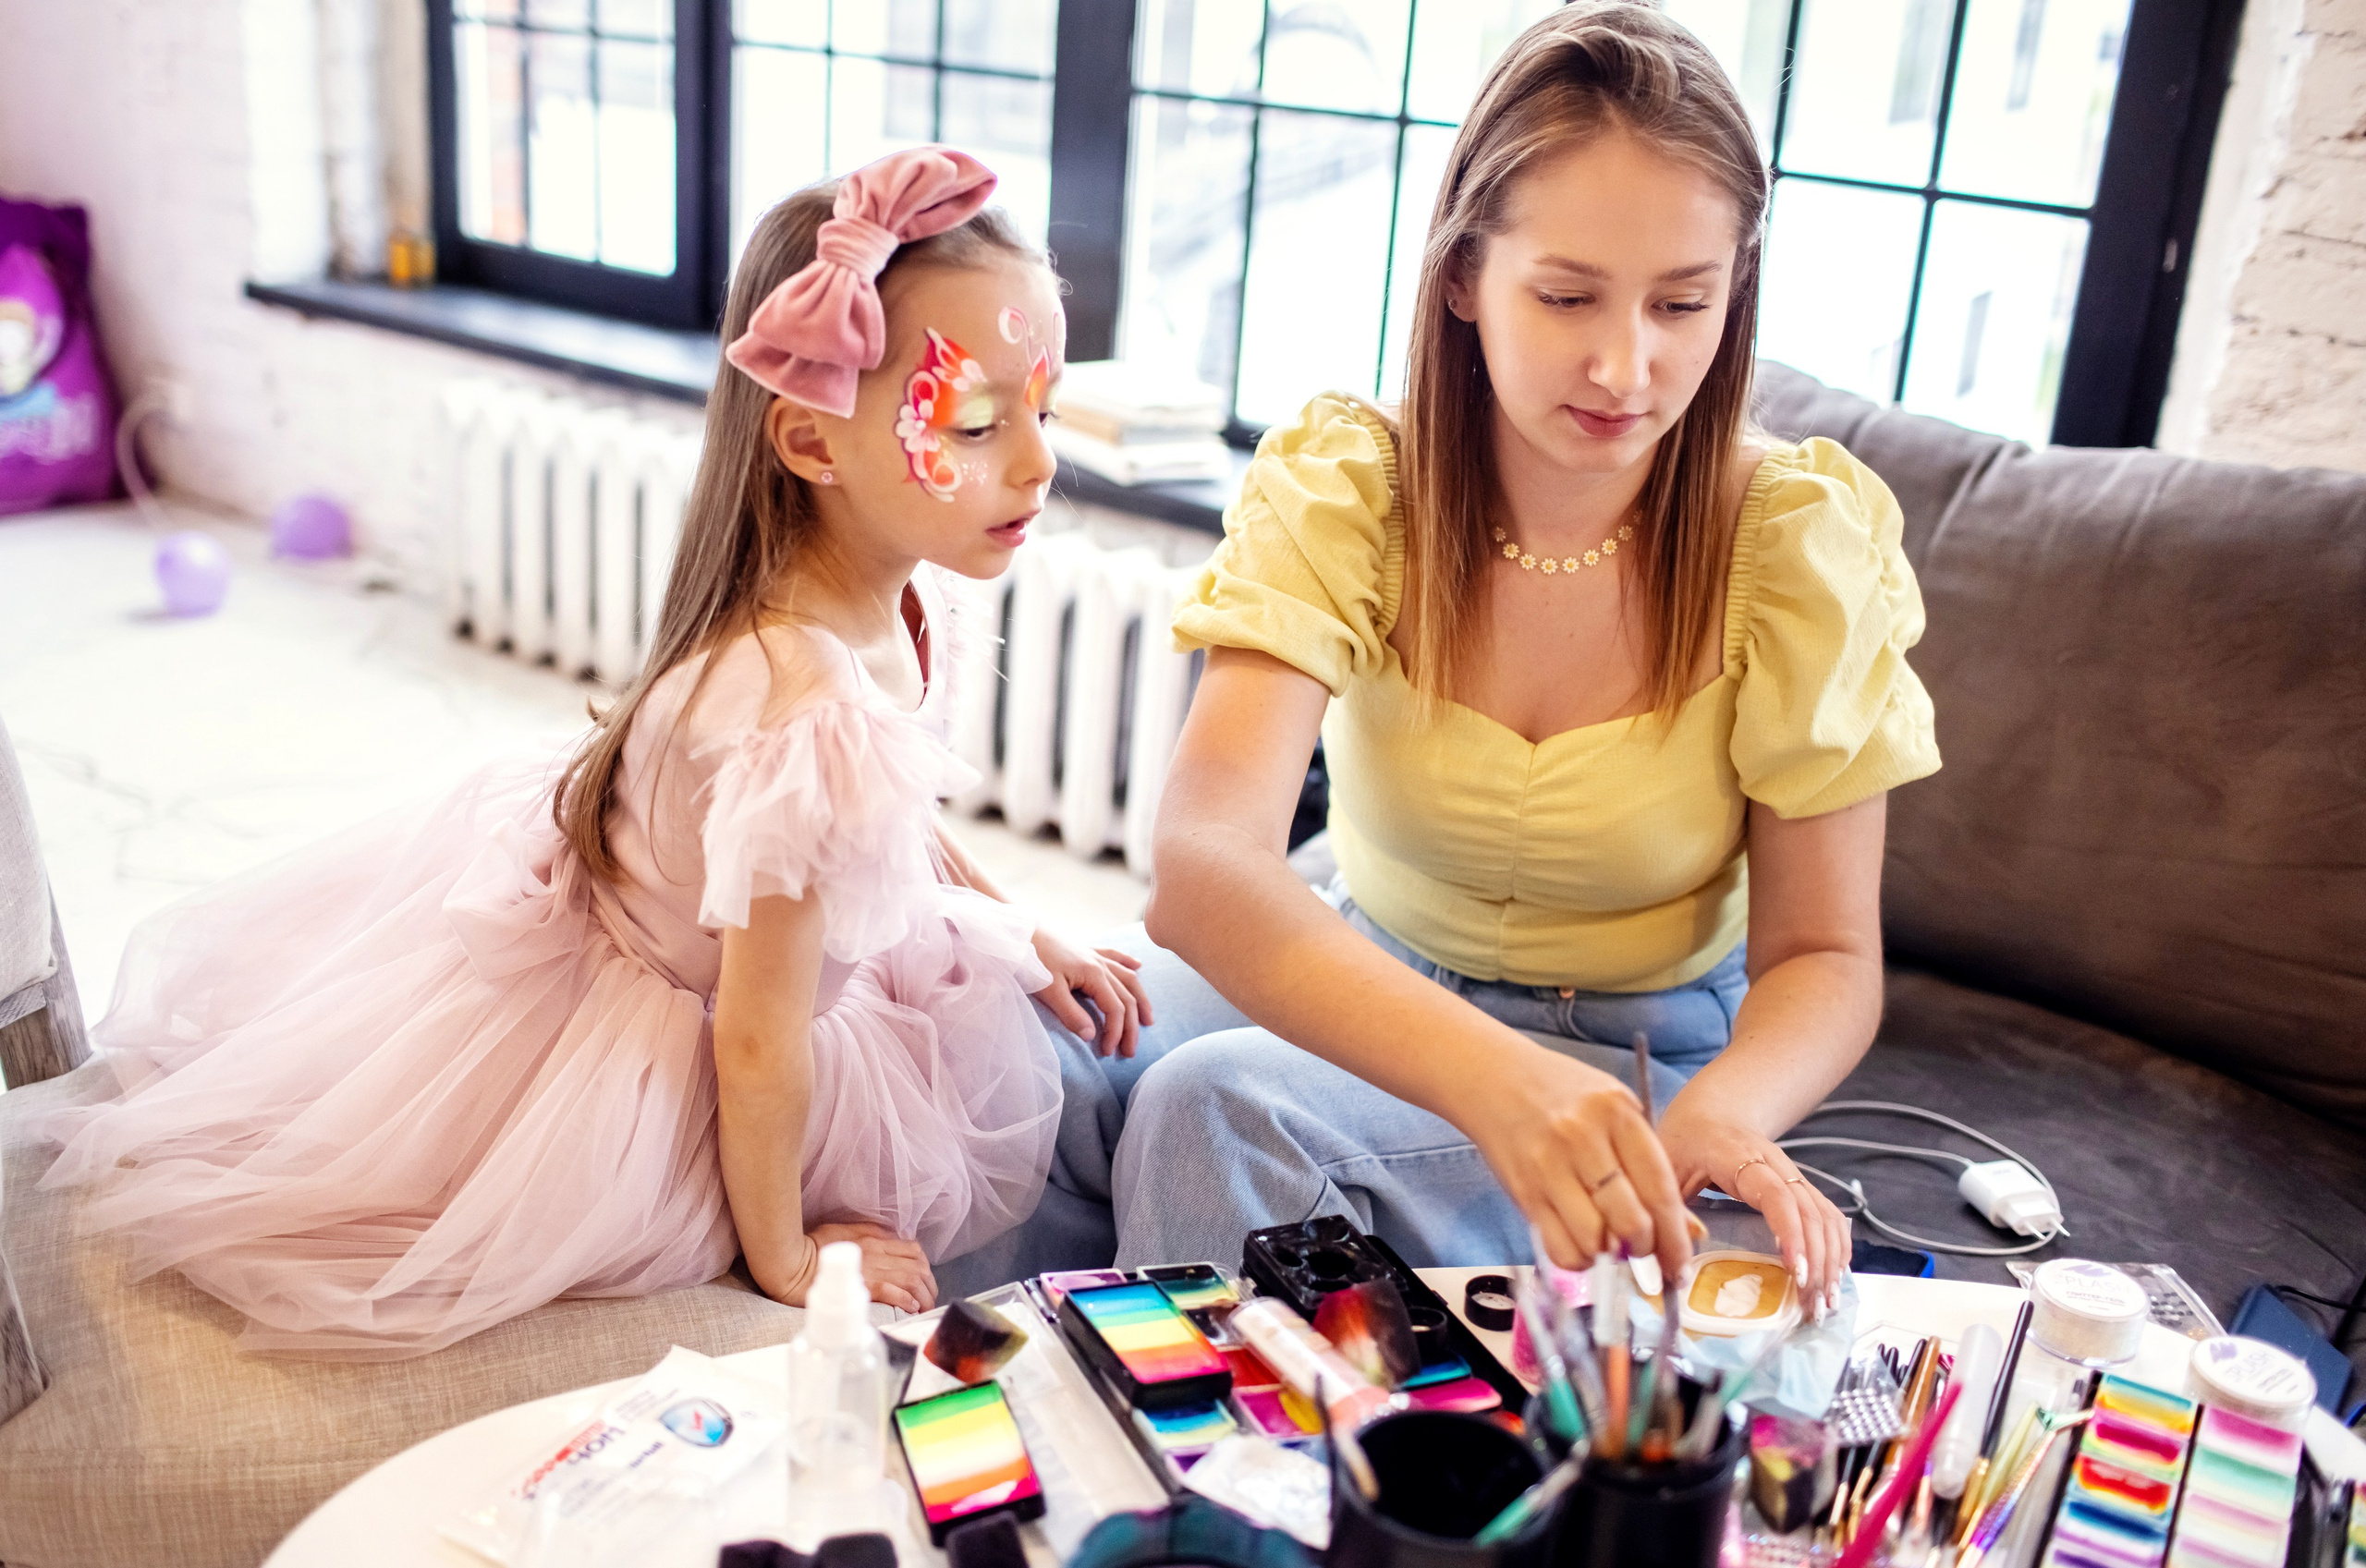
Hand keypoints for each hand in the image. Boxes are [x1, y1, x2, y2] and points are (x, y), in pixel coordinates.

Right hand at [768, 1222, 937, 1314]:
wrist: (792, 1264)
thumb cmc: (811, 1248)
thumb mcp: (842, 1230)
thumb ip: (865, 1233)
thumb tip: (884, 1238)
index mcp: (873, 1238)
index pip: (911, 1248)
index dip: (923, 1264)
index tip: (923, 1277)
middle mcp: (878, 1251)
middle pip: (918, 1264)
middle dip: (929, 1282)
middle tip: (929, 1295)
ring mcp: (873, 1269)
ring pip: (912, 1279)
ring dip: (924, 1294)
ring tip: (924, 1307)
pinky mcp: (865, 1286)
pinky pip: (896, 1292)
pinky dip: (908, 1300)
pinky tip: (912, 1307)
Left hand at [1030, 928, 1153, 1056]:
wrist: (1022, 932)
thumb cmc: (1033, 960)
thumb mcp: (1049, 991)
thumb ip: (1071, 1014)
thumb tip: (1091, 1036)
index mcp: (1094, 975)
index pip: (1115, 1009)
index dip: (1115, 1032)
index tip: (1107, 1052)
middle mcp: (1101, 965)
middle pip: (1127, 998)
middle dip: (1131, 1027)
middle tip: (1130, 1052)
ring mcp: (1096, 956)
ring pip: (1128, 978)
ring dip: (1141, 999)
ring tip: (1149, 1019)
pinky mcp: (1087, 950)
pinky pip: (1115, 956)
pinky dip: (1128, 962)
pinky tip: (1139, 965)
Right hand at [1463, 1046, 1696, 1284]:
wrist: (1494, 1078)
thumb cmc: (1563, 1095)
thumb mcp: (1614, 1113)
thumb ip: (1649, 1165)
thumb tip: (1688, 1231)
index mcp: (1616, 1112)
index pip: (1659, 1187)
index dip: (1675, 1235)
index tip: (1681, 1263)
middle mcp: (1583, 1138)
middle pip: (1629, 1219)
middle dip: (1644, 1249)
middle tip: (1645, 1252)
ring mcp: (1549, 1165)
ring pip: (1594, 1239)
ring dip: (1609, 1256)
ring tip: (1610, 1245)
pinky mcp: (1523, 1190)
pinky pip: (1558, 1246)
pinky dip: (1577, 1259)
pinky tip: (1581, 1245)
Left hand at [1658, 1107, 1851, 1317]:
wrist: (1711, 1114)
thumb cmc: (1684, 1141)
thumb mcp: (1665, 1168)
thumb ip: (1669, 1209)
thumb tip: (1678, 1257)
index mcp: (1738, 1157)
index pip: (1775, 1195)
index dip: (1789, 1232)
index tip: (1795, 1270)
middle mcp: (1776, 1164)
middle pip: (1809, 1212)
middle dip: (1817, 1261)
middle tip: (1811, 1304)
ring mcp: (1793, 1174)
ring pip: (1825, 1216)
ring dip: (1831, 1260)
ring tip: (1825, 1301)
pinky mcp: (1801, 1187)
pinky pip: (1828, 1216)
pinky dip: (1837, 1247)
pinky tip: (1835, 1276)